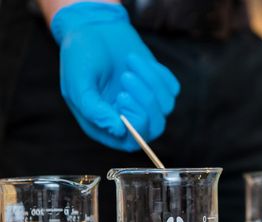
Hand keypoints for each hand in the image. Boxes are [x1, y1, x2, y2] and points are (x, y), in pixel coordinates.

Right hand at [51, 2, 179, 150]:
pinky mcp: (159, 88)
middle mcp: (129, 119)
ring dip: (150, 81)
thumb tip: (118, 130)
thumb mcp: (78, 84)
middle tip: (126, 76)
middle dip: (145, 101)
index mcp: (106, 126)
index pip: (131, 142)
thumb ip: (94, 110)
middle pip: (154, 127)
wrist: (93, 28)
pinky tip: (137, 60)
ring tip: (129, 60)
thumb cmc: (80, 57)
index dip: (135, 123)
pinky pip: (172, 89)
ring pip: (165, 107)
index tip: (122, 96)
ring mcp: (147, 105)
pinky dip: (158, 73)